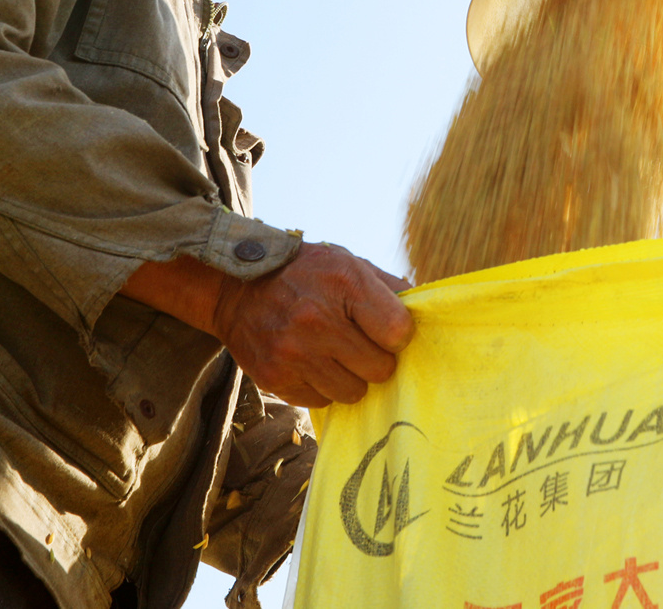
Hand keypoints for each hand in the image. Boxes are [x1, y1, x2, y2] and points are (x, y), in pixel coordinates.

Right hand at [214, 243, 414, 406]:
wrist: (237, 288)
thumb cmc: (305, 274)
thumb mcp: (348, 262)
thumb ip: (389, 287)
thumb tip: (425, 314)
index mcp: (344, 283)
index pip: (398, 331)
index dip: (398, 335)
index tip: (387, 330)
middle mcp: (317, 320)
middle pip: (380, 369)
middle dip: (377, 359)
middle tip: (361, 345)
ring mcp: (294, 353)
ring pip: (353, 392)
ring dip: (351, 377)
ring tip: (335, 354)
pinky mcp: (275, 378)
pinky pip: (321, 401)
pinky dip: (322, 386)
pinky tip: (311, 363)